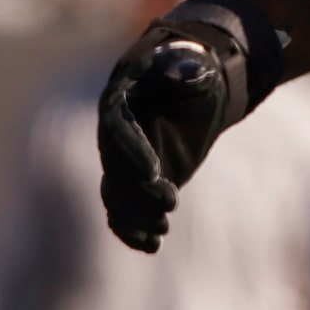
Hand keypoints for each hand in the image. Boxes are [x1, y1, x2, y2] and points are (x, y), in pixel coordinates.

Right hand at [95, 0, 281, 252]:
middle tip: (170, 202)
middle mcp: (114, 135)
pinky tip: (150, 246)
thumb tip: (193, 71)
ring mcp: (124, 159)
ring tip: (161, 230)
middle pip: (117, 169)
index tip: (155, 172)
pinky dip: (133, 228)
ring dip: (136, 215)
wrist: (188, 80)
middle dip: (139, 190)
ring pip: (119, 194)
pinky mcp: (138, 178)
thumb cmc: (192, 68)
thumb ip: (189, 70)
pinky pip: (125, 207)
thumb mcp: (194, 64)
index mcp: (120, 103)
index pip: (120, 131)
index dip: (134, 152)